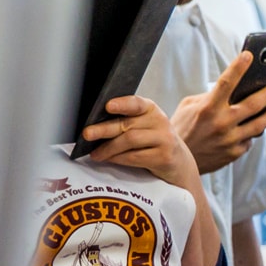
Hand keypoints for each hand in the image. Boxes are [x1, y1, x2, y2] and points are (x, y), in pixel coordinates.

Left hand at [83, 96, 198, 188]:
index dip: (122, 104)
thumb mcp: (144, 125)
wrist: (178, 162)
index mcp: (151, 109)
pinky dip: (118, 159)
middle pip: (127, 124)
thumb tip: (93, 125)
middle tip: (87, 134)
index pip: (136, 103)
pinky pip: (135, 157)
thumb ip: (126, 121)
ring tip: (95, 154)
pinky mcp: (164, 157)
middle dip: (104, 129)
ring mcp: (165, 140)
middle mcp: (160, 122)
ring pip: (129, 141)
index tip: (108, 106)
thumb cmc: (152, 141)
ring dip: (108, 148)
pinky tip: (109, 159)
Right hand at [173, 51, 265, 172]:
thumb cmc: (182, 128)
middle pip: (254, 104)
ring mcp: (230, 139)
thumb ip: (210, 97)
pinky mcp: (234, 153)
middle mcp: (221, 123)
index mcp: (208, 108)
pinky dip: (252, 133)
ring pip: (260, 125)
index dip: (239, 67)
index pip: (226, 82)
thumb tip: (234, 90)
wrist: (175, 160)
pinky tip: (253, 129)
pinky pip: (250, 140)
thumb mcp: (189, 107)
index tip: (249, 55)